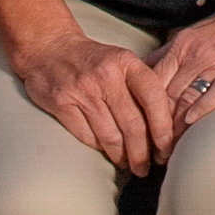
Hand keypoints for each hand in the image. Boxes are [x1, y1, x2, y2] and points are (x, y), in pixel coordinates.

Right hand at [11, 25, 181, 172]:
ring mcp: (82, 89)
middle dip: (142, 152)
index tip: (166, 147)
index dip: (163, 127)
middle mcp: (105, 75)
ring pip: (110, 135)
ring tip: (128, 164)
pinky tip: (105, 151)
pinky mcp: (61, 103)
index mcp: (126, 62)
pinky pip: (86, 136)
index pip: (153, 98)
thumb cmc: (93, 60)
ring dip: (121, 156)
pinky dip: (98, 148)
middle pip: (132, 124)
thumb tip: (166, 125)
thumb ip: (141, 86)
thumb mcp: (121, 61)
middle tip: (145, 167)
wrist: (48, 47)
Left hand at [143, 1, 214, 137]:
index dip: (143, 109)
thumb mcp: (192, 34)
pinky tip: (193, 123)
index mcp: (180, 46)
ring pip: (188, 97)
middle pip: (167, 95)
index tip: (141, 132)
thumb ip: (169, 52)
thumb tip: (143, 70)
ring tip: (170, 150)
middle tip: (152, 150)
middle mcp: (194, 54)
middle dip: (157, 126)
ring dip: (176, 126)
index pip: (152, 82)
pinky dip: (203, 107)